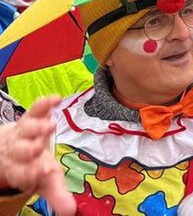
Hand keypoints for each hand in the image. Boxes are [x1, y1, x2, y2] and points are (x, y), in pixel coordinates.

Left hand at [0, 97, 74, 214]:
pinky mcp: (30, 117)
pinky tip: (56, 99)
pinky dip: (44, 103)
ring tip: (48, 125)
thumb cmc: (34, 166)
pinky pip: (35, 108)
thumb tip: (71, 212)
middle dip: (28, 149)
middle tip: (37, 148)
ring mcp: (23, 133)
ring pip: (26, 130)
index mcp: (22, 171)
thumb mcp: (45, 182)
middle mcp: (19, 152)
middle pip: (21, 151)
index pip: (23, 173)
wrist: (10, 149)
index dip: (30, 173)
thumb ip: (57, 195)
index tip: (42, 172)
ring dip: (36, 127)